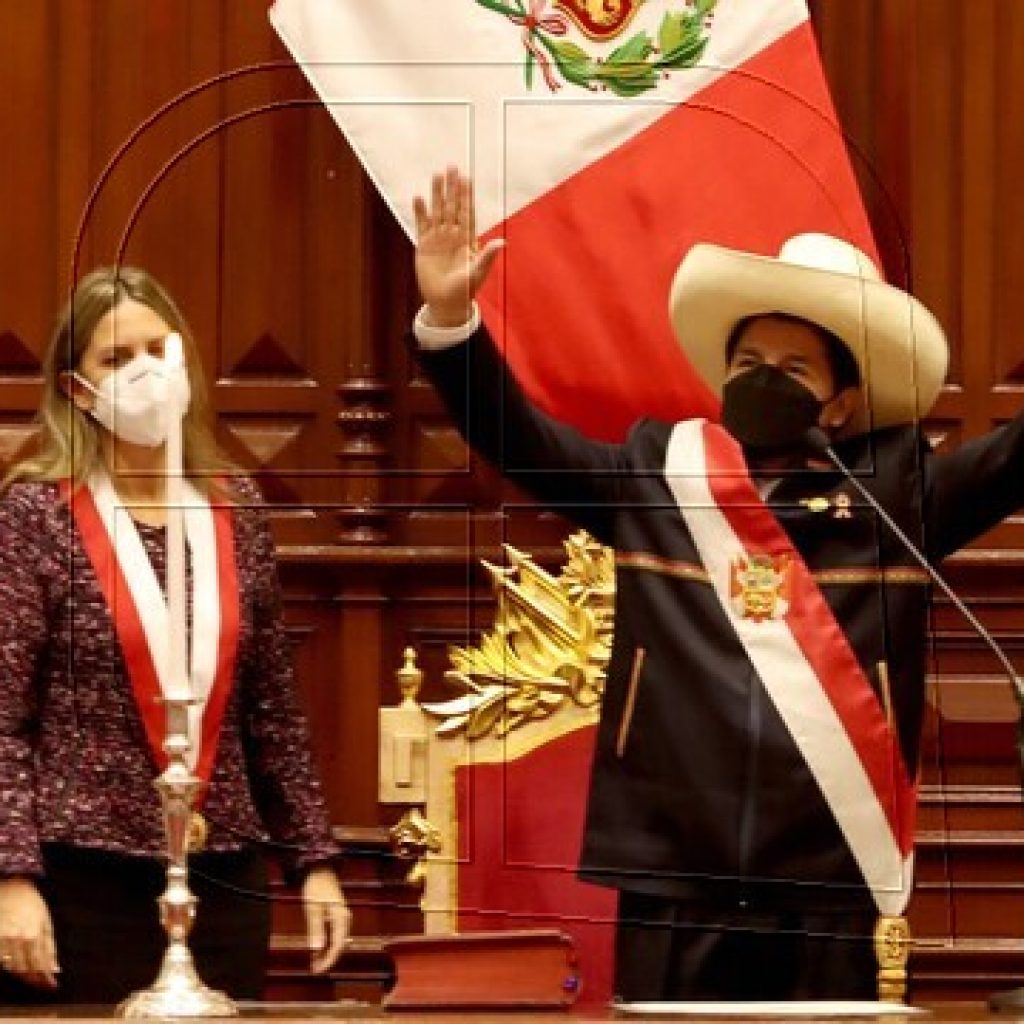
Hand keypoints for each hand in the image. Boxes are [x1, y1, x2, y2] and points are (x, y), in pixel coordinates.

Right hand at [0, 877, 58, 989]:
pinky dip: (10, 967)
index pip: (41, 964)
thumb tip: (54, 967)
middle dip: (36, 980)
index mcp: (34, 934)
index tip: (52, 986)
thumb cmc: (31, 903)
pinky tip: (18, 968)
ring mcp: (4, 941)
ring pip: (13, 968)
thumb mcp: (46, 920)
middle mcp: (18, 940)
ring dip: (23, 975)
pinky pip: (3, 961)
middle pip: (27, 969)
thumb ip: (49, 945)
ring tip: (32, 978)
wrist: (10, 888)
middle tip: (43, 985)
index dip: (47, 978)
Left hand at [301, 866, 349, 972]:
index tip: (318, 970)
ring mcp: (342, 917)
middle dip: (328, 959)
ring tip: (314, 963)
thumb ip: (316, 928)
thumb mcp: (313, 907)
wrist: (320, 869)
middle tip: (314, 970)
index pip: (338, 945)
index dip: (329, 960)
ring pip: (337, 941)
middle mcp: (345, 919)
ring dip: (327, 953)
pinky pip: (334, 935)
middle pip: (339, 945)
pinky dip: (327, 944)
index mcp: (341, 918)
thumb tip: (317, 949)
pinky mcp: (337, 916)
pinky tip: (318, 950)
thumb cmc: (316, 886)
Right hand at [413, 166, 503, 327]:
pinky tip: (418, 198)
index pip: (467, 212)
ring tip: (436, 175)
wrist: (446, 303)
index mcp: (467, 239)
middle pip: (452, 206)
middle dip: (452, 187)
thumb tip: (502, 243)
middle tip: (451, 167)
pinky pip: (421, 225)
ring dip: (436, 194)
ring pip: (437, 211)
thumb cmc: (464, 290)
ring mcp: (438, 238)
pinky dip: (420, 212)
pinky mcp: (424, 245)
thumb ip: (487, 256)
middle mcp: (453, 235)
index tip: (467, 178)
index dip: (466, 195)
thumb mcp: (477, 273)